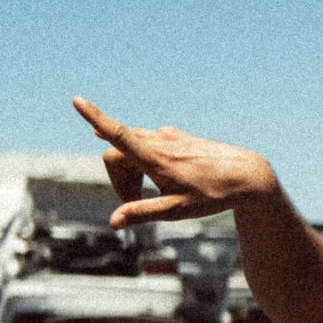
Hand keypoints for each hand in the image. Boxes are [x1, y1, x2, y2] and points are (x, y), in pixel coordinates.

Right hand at [72, 98, 277, 227]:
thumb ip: (142, 213)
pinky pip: (147, 145)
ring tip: (152, 194)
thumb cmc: (212, 195)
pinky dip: (143, 163)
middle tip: (132, 204)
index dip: (94, 118)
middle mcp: (159, 141)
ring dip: (130, 171)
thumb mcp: (176, 211)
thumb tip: (113, 221)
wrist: (246, 176)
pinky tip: (155, 175)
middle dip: (116, 178)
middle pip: (117, 153)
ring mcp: (168, 136)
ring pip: (132, 148)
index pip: (118, 134)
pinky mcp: (176, 137)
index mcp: (156, 157)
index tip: (76, 100)